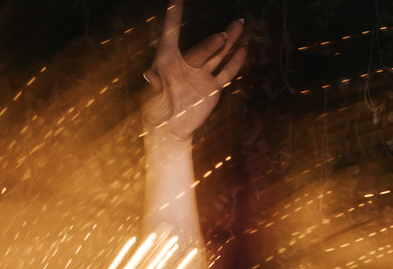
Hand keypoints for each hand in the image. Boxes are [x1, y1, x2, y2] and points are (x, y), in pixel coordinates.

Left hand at [142, 1, 246, 140]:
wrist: (170, 129)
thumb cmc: (155, 112)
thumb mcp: (152, 98)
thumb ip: (154, 86)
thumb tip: (148, 74)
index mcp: (167, 60)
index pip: (171, 33)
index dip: (174, 15)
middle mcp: (186, 64)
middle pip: (202, 49)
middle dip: (212, 43)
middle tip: (221, 36)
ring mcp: (201, 75)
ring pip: (217, 54)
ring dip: (228, 40)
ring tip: (239, 24)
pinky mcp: (212, 88)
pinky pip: (225, 73)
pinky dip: (235, 62)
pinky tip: (243, 50)